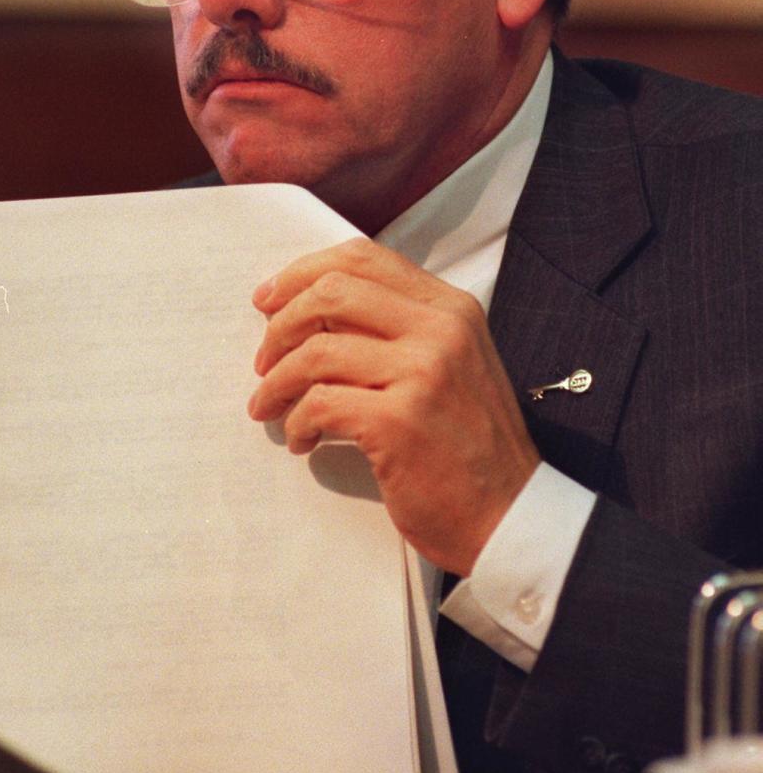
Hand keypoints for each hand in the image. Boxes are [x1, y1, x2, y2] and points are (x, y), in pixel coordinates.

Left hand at [248, 238, 538, 576]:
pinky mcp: (400, 421)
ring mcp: (423, 372)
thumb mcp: (450, 364)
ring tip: (269, 407)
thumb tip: (311, 311)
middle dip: (281, 325)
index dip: (303, 273)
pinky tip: (302, 441)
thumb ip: (397, 329)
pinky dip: (297, 423)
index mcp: (451, 307)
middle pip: (332, 292)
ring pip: (316, 351)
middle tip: (263, 360)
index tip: (269, 301)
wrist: (509, 514)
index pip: (363, 258)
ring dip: (277, 382)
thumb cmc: (467, 444)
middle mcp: (441, 330)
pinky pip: (320, 404)